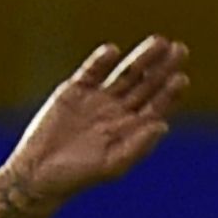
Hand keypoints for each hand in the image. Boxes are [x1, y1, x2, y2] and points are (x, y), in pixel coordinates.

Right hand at [4, 36, 190, 204]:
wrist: (37, 172)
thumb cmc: (77, 175)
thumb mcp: (111, 165)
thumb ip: (137, 146)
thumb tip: (163, 125)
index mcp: (131, 128)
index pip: (157, 105)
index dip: (170, 92)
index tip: (181, 78)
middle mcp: (118, 110)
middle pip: (146, 84)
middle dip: (163, 67)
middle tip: (180, 49)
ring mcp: (97, 98)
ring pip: (125, 73)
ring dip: (142, 58)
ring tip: (158, 41)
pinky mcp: (74, 90)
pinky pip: (91, 71)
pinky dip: (101, 61)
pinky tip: (112, 51)